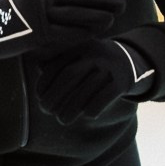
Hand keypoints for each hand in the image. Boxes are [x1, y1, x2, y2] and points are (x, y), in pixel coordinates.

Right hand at [0, 0, 122, 59]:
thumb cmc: (19, 7)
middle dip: (104, 0)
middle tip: (123, 3)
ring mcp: (41, 14)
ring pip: (73, 14)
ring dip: (95, 16)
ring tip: (112, 19)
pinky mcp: (37, 33)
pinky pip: (62, 32)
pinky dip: (79, 33)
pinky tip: (93, 34)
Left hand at [37, 40, 152, 123]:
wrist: (127, 61)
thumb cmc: (90, 63)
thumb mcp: (74, 56)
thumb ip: (55, 63)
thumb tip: (38, 80)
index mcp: (78, 46)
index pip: (56, 64)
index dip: (44, 83)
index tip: (39, 98)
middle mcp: (94, 53)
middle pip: (69, 75)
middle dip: (54, 96)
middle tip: (46, 111)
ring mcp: (109, 67)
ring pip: (85, 89)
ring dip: (70, 109)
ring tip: (62, 120)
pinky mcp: (121, 82)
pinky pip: (103, 98)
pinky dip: (92, 109)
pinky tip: (86, 115)